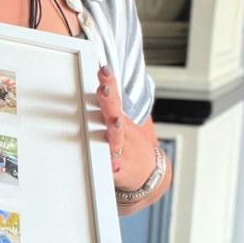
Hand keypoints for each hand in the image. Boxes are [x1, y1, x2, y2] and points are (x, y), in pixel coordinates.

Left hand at [96, 65, 168, 208]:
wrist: (148, 172)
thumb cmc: (129, 146)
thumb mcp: (120, 124)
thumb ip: (106, 106)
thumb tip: (94, 83)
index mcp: (119, 120)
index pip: (114, 97)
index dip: (110, 83)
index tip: (104, 70)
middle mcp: (121, 133)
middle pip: (114, 113)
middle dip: (109, 100)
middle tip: (105, 88)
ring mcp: (122, 151)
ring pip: (116, 140)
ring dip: (115, 130)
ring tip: (115, 121)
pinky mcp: (119, 170)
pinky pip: (113, 167)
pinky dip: (112, 165)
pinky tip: (112, 162)